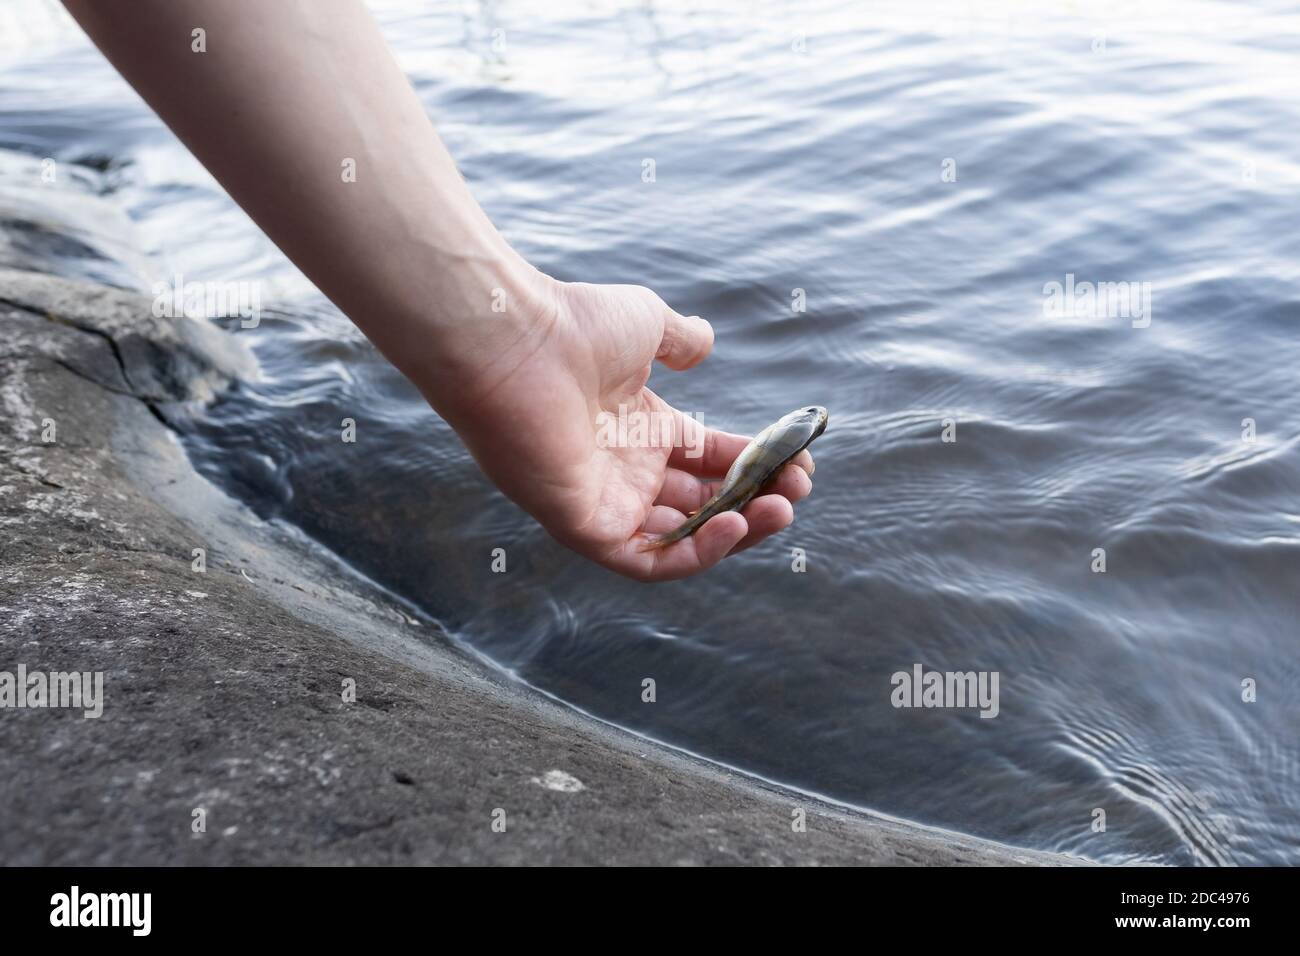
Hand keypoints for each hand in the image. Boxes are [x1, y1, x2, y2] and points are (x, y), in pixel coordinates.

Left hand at [426, 276, 814, 580]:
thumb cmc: (575, 326)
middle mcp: (626, 470)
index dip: (759, 465)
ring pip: (684, 538)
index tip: (801, 461)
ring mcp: (606, 501)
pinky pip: (648, 560)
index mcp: (642, 428)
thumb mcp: (647, 324)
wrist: (515, 342)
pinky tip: (735, 524)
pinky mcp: (585, 527)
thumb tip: (705, 344)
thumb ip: (681, 339)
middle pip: (705, 503)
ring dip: (739, 531)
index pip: (711, 460)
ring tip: (781, 509)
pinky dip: (696, 553)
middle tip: (797, 490)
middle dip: (758, 501)